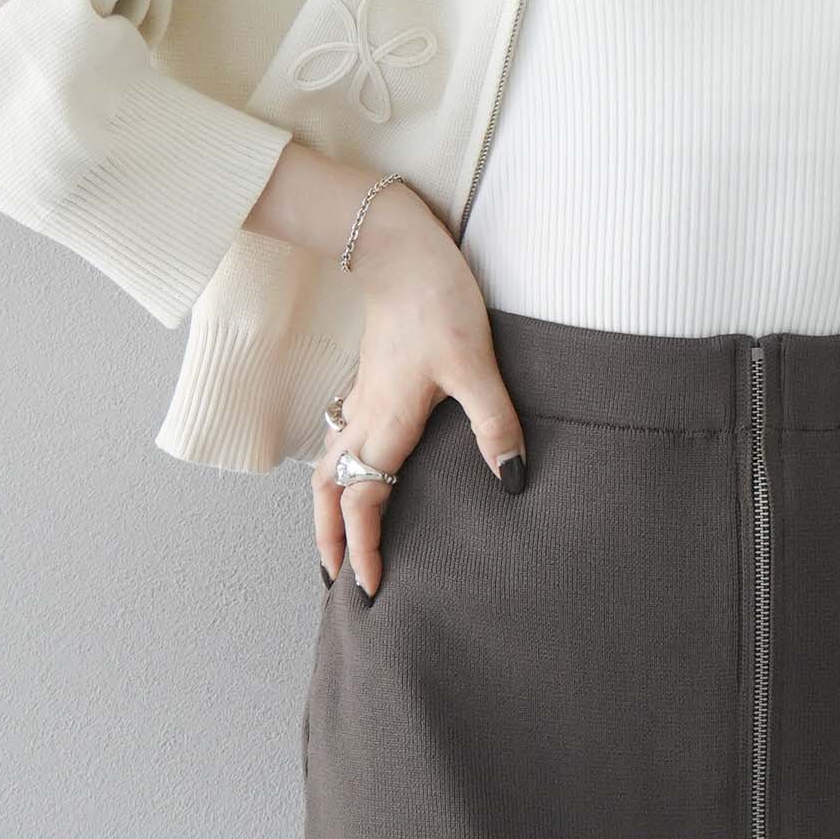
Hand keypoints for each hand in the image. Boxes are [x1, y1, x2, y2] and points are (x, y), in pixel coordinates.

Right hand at [313, 183, 527, 598]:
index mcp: (386, 424)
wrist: (397, 247)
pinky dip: (336, 477)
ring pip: (326, 469)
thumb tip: (513, 481)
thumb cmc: (437, 301)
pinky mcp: (368, 383)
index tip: (370, 590)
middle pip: (329, 495)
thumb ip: (495, 424)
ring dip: (327, 511)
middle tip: (335, 583)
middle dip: (330, 542)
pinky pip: (339, 443)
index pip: (364, 503)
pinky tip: (354, 478)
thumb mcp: (477, 364)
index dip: (363, 550)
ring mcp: (361, 401)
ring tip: (334, 544)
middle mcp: (364, 419)